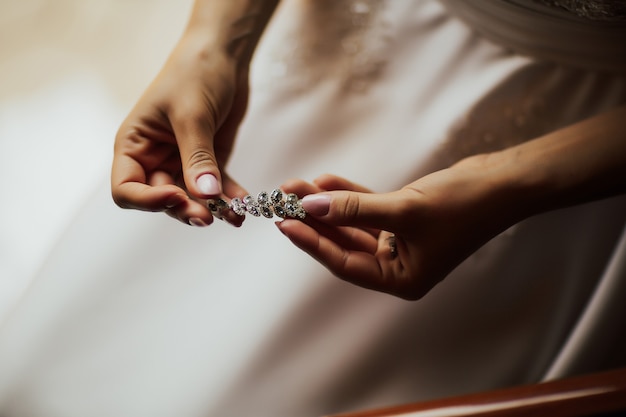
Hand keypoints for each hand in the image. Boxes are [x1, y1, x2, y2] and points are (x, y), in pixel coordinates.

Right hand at [111, 33, 248, 226]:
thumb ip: (197, 157)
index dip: (147, 201)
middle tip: (208, 216)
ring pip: (191, 198)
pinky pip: (216, 187)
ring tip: (235, 214)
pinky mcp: (209, 160)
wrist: (223, 54)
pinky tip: (244, 203)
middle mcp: (154, 158)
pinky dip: (229, 197)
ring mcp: (182, 161)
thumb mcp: (192, 114)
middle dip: (185, 208)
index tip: (176, 197)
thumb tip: (204, 196)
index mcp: (134, 145)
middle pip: (162, 199)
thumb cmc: (194, 73)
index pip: (126, 189)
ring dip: (211, 208)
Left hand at [278, 158, 523, 299]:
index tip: (285, 224)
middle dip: (314, 220)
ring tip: (297, 185)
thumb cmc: (463, 206)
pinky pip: (367, 207)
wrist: (505, 182)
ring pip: (352, 223)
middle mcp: (399, 264)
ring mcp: (401, 240)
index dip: (313, 243)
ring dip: (327, 204)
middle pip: (344, 243)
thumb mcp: (404, 209)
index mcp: (402, 279)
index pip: (345, 264)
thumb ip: (355, 209)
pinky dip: (348, 194)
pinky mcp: (404, 216)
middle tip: (284, 201)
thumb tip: (312, 206)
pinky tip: (324, 180)